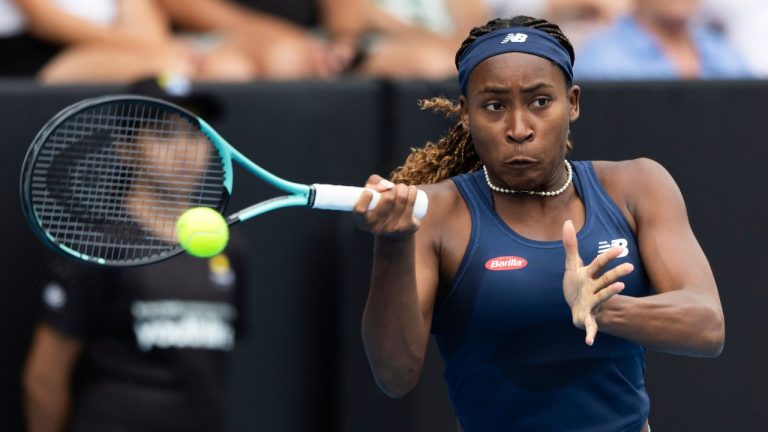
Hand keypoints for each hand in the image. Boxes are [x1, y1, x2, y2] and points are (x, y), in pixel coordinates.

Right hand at [353, 174, 420, 237]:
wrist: (393, 233)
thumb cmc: (379, 207)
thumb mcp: (371, 196)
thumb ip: (373, 182)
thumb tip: (388, 185)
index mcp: (362, 222)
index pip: (360, 210)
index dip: (365, 198)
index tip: (369, 192)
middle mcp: (376, 228)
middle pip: (388, 198)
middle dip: (392, 187)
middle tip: (393, 188)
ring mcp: (393, 229)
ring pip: (401, 198)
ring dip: (403, 187)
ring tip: (402, 188)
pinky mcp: (407, 227)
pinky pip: (411, 204)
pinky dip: (413, 192)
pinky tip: (412, 189)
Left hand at [562, 220, 633, 345]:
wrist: (577, 305)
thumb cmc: (577, 283)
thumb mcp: (572, 265)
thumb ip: (570, 245)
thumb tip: (567, 221)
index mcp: (590, 276)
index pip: (599, 263)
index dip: (608, 256)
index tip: (620, 248)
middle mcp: (594, 289)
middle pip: (605, 279)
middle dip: (616, 274)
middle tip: (630, 266)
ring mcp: (592, 303)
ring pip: (602, 297)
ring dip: (610, 293)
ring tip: (620, 288)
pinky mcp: (587, 318)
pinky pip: (590, 327)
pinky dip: (590, 334)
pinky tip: (589, 342)